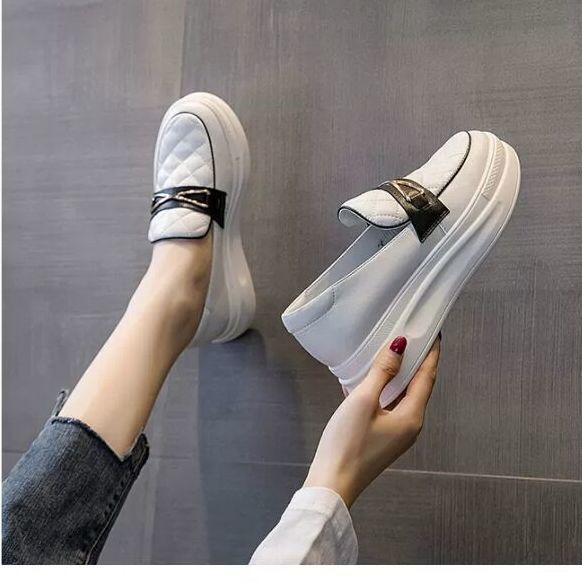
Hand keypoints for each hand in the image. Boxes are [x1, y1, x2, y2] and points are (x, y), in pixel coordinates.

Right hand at [304, 334, 440, 507]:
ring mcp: (398, 433)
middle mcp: (411, 425)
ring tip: (394, 352)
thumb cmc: (347, 444)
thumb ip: (382, 372)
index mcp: (412, 416)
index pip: (428, 376)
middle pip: (419, 386)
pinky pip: (391, 405)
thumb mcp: (363, 401)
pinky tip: (372, 380)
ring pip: (404, 396)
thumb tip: (399, 347)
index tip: (434, 331)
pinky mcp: (384, 437)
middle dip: (418, 361)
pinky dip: (386, 389)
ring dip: (400, 374)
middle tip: (414, 336)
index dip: (432, 352)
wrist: (332, 483)